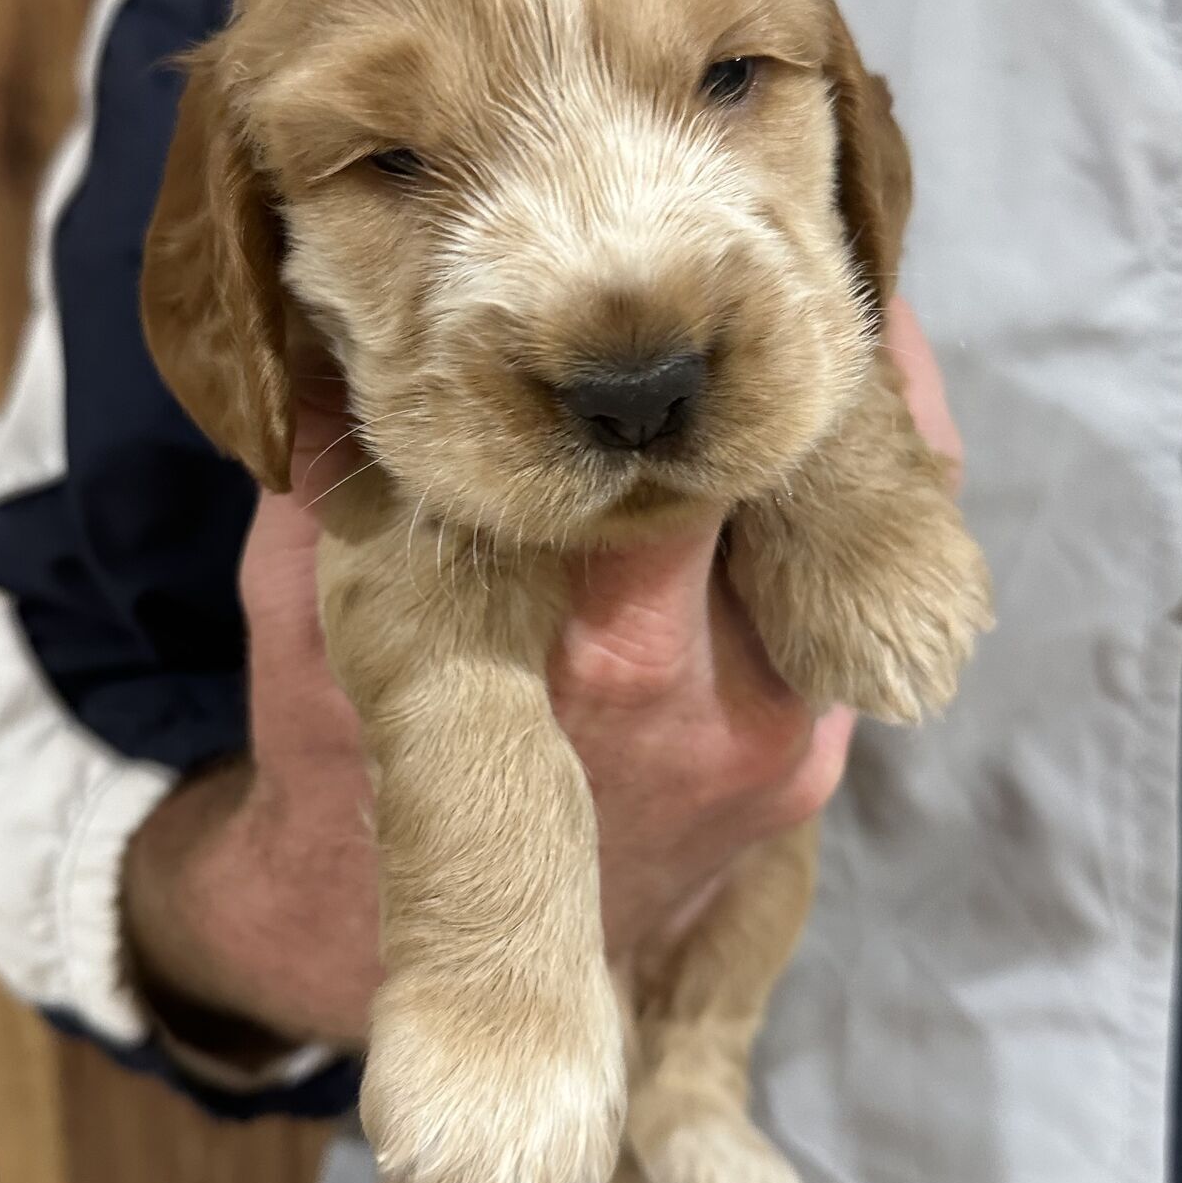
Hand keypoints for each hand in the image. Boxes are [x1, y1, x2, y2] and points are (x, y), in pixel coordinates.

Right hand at [123, 301, 960, 1052]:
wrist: (384, 962)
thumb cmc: (340, 761)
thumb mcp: (318, 598)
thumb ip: (352, 456)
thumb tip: (371, 295)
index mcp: (604, 657)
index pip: (717, 444)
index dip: (728, 327)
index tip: (730, 220)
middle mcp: (726, 703)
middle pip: (817, 477)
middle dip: (807, 350)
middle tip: (794, 222)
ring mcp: (787, 749)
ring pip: (863, 540)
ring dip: (841, 421)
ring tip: (818, 298)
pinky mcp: (804, 771)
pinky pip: (846, 606)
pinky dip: (829, 514)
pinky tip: (796, 433)